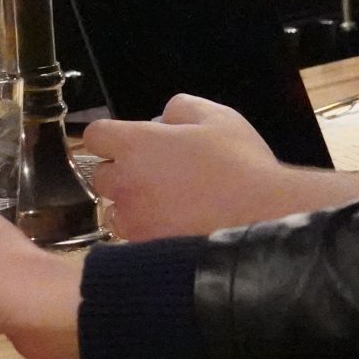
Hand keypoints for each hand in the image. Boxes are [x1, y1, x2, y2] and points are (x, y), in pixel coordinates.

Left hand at [78, 94, 315, 239]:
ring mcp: (134, 221)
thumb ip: (180, 108)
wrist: (263, 218)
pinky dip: (146, 233)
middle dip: (121, 172)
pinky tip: (173, 228)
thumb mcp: (216, 117)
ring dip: (131, 206)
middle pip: (100, 175)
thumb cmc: (240, 163)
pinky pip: (133, 239)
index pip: (95, 136)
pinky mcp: (148, 250)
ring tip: (166, 206)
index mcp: (135, 145)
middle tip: (155, 174)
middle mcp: (126, 184)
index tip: (131, 142)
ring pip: (115, 211)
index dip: (110, 137)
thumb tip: (162, 120)